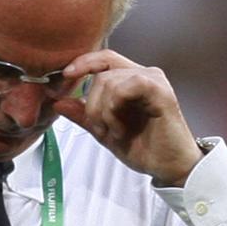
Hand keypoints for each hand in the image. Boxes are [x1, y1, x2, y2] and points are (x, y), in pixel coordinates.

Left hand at [51, 49, 201, 186]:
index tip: (64, 79)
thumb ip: (83, 114)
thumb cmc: (143, 147)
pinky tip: (121, 128)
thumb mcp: (104, 130)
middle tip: (99, 129)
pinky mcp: (160, 91)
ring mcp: (153, 80)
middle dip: (91, 104)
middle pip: (101, 73)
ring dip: (103, 112)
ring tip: (114, 132)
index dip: (81, 64)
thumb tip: (58, 102)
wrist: (167, 167)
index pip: (102, 59)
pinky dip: (115, 109)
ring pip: (109, 81)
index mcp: (130, 79)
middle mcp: (143, 74)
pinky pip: (126, 86)